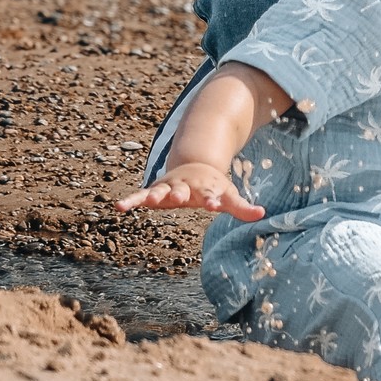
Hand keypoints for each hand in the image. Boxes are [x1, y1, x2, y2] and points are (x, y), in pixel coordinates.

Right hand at [115, 160, 264, 220]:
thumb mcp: (227, 194)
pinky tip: (118, 207)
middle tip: (178, 198)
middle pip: (182, 190)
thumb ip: (241, 207)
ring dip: (155, 195)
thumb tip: (262, 214)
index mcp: (205, 187)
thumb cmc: (212, 185)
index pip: (210, 194)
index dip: (212, 199)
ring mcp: (169, 187)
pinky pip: (140, 196)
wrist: (196, 165)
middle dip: (180, 194)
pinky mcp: (155, 191)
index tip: (214, 205)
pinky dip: (130, 201)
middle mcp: (186, 186)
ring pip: (161, 191)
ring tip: (147, 201)